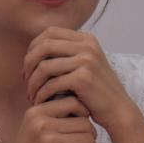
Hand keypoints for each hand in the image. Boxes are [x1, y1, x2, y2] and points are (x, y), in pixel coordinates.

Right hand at [2, 96, 97, 142]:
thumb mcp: (30, 126)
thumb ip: (48, 115)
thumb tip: (77, 106)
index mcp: (36, 113)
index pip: (72, 102)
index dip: (83, 112)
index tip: (82, 123)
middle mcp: (43, 125)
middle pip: (84, 122)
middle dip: (90, 134)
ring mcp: (51, 142)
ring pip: (88, 139)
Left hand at [22, 27, 138, 132]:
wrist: (118, 110)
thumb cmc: (96, 91)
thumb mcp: (84, 64)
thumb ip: (65, 53)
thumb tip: (33, 49)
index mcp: (86, 38)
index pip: (49, 33)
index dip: (33, 47)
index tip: (28, 65)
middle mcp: (87, 45)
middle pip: (44, 45)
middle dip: (29, 63)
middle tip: (25, 79)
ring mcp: (87, 60)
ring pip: (44, 66)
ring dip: (33, 82)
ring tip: (31, 94)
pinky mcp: (83, 78)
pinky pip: (51, 84)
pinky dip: (41, 94)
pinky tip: (40, 102)